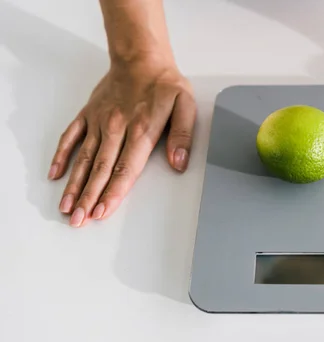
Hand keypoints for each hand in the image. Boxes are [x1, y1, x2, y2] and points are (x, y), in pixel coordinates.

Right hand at [48, 61, 195, 226]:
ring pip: (84, 158)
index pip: (125, 169)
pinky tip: (56, 175)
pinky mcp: (88, 114)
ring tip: (67, 207)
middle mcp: (117, 128)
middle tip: (80, 220)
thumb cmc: (164, 83)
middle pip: (100, 169)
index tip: (102, 211)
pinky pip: (71, 137)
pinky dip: (62, 156)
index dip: (113, 193)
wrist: (140, 57)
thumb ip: (182, 136)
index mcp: (141, 130)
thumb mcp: (185, 106)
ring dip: (75, 185)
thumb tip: (179, 162)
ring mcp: (99, 122)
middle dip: (90, 198)